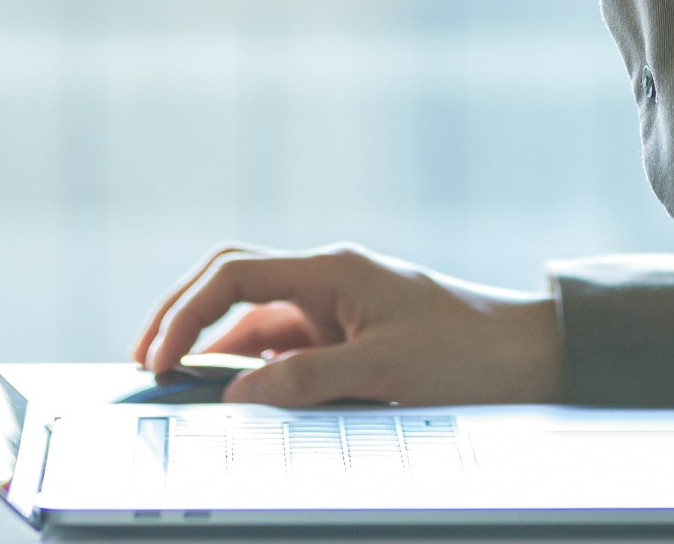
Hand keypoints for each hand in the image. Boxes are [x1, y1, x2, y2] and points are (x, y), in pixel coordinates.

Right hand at [132, 243, 565, 407]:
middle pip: (234, 286)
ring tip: (182, 396)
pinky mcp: (349, 337)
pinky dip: (257, 374)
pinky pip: (287, 351)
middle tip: (147, 367)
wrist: (527, 356)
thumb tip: (235, 393)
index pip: (234, 273)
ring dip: (220, 355)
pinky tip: (242, 403)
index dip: (184, 313)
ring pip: (257, 325)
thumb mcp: (382, 370)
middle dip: (184, 320)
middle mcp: (329, 281)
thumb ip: (304, 379)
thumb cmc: (465, 352)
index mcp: (333, 270)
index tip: (158, 361)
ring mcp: (338, 308)